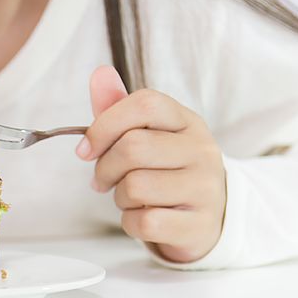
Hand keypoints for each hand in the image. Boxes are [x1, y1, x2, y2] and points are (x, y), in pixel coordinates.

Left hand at [76, 66, 225, 262]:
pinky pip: (145, 222)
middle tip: (103, 180)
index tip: (85, 150)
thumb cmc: (168, 171)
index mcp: (187, 121)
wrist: (211, 216)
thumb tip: (99, 73)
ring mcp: (205, 188)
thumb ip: (120, 108)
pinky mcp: (199, 224)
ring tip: (131, 198)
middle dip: (105, 168)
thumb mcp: (150, 136)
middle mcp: (202, 150)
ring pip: (135, 187)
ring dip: (120, 197)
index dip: (104, 125)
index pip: (145, 104)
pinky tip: (143, 217)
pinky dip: (131, 223)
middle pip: (133, 147)